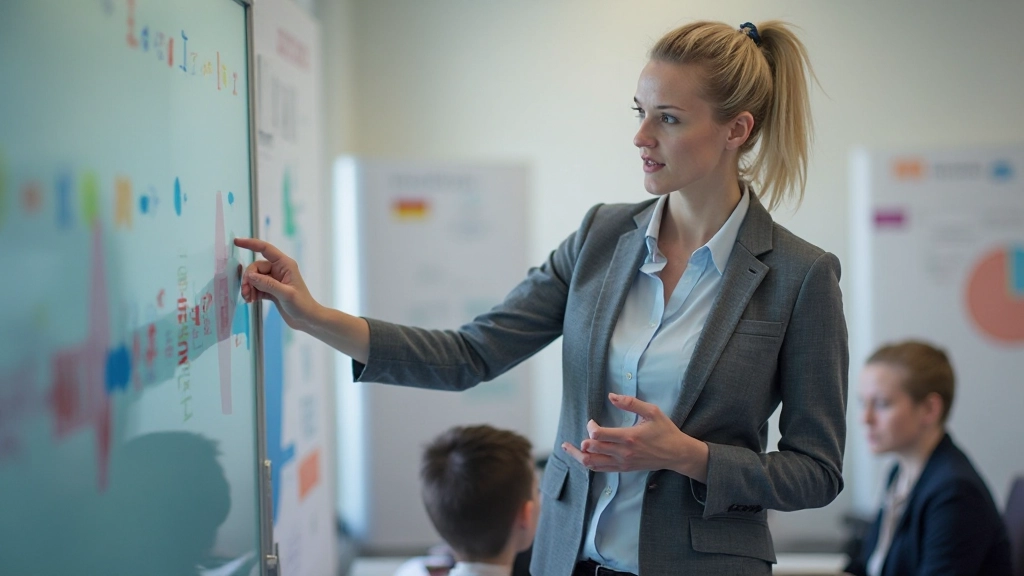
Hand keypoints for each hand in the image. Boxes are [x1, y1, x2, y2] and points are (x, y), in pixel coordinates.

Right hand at [234, 238, 319, 331]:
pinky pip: (256, 286)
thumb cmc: (302, 305)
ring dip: (249, 287)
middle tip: (246, 292)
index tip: (236, 242)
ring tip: (248, 299)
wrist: (307, 319)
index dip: (250, 244)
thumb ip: (267, 284)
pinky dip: (252, 292)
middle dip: (248, 279)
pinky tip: (251, 301)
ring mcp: (274, 279)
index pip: (265, 249)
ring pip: (254, 278)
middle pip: (256, 267)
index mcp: (285, 264)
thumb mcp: (286, 294)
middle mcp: (279, 269)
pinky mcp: (271, 289)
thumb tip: (250, 276)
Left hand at [561, 393, 708, 480]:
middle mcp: (623, 453)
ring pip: (592, 463)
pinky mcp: (623, 469)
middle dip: (583, 439)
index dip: (591, 427)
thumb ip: (630, 403)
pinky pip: (600, 469)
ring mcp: (622, 463)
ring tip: (567, 447)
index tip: (593, 421)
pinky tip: (582, 456)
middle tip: (586, 430)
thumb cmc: (665, 430)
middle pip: (592, 449)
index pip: (598, 435)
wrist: (676, 453)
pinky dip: (588, 463)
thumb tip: (611, 396)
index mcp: (629, 437)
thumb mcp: (652, 411)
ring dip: (577, 455)